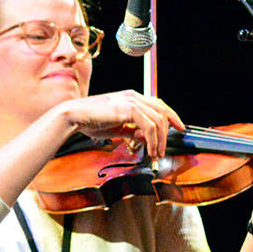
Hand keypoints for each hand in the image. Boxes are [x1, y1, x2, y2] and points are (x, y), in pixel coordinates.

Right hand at [60, 90, 185, 157]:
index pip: (158, 105)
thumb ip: (131, 131)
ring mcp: (132, 102)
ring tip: (156, 154)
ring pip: (158, 120)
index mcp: (131, 98)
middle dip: (168, 132)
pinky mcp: (128, 109)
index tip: (178, 128)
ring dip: (160, 140)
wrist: (74, 116)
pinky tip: (150, 150)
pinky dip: (153, 140)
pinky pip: (149, 126)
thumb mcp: (116, 127)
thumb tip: (144, 138)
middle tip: (164, 150)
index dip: (171, 116)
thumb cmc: (90, 120)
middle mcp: (134, 97)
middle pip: (162, 112)